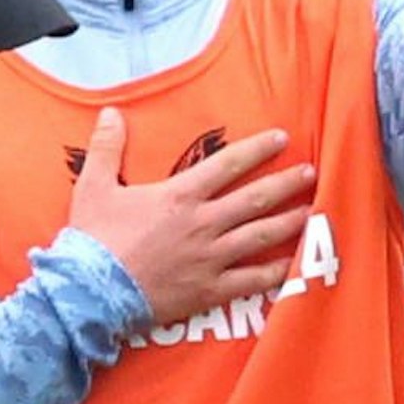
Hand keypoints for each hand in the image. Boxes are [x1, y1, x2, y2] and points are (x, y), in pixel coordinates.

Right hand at [67, 108, 314, 325]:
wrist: (91, 291)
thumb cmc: (93, 238)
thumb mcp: (93, 184)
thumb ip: (106, 146)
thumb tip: (110, 112)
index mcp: (179, 196)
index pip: (228, 164)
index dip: (257, 149)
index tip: (281, 138)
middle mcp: (202, 223)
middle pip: (255, 198)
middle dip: (286, 183)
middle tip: (310, 173)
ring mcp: (209, 259)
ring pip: (260, 236)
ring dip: (289, 222)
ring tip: (311, 211)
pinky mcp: (208, 290)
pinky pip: (250, 281)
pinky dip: (273, 272)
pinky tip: (290, 265)